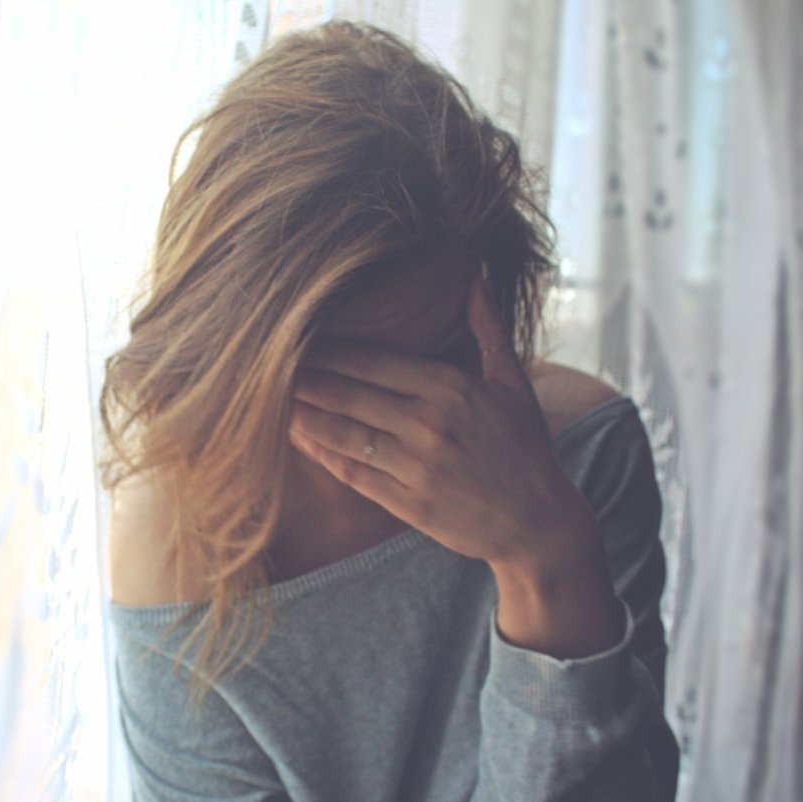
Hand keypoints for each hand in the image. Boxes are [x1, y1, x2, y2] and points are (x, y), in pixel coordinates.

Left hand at [289, 277, 621, 654]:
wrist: (538, 521)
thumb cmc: (525, 447)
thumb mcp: (513, 384)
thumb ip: (488, 330)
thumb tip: (476, 277)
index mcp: (452, 388)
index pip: (374, 361)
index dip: (329, 351)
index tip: (297, 338)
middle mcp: (430, 424)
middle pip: (349, 394)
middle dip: (304, 378)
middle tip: (264, 363)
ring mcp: (416, 466)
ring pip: (343, 432)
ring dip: (302, 414)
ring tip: (267, 399)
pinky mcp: (407, 503)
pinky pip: (351, 473)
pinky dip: (321, 453)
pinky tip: (297, 438)